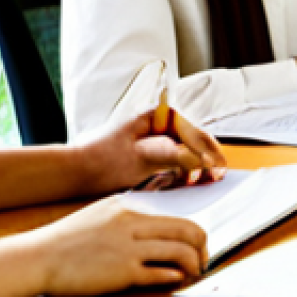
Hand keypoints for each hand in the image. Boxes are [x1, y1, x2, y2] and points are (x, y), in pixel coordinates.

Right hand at [33, 197, 207, 295]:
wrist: (39, 257)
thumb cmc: (65, 240)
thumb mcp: (99, 216)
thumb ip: (126, 220)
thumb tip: (151, 231)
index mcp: (128, 209)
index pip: (176, 218)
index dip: (194, 234)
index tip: (198, 246)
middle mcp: (132, 224)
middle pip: (186, 231)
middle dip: (202, 248)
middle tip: (203, 261)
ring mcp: (128, 248)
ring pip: (179, 251)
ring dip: (193, 265)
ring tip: (194, 274)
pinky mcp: (122, 272)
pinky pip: (159, 273)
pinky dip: (173, 277)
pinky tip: (175, 280)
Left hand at [76, 109, 226, 195]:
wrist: (78, 173)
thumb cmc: (102, 160)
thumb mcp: (140, 157)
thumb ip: (172, 155)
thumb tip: (199, 158)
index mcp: (159, 115)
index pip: (194, 132)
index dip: (209, 151)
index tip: (217, 168)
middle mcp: (161, 123)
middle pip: (196, 140)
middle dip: (208, 158)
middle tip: (218, 175)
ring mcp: (158, 138)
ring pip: (190, 151)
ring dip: (199, 165)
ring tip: (206, 179)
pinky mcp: (154, 154)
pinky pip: (178, 161)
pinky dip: (186, 171)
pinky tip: (190, 180)